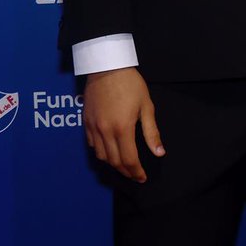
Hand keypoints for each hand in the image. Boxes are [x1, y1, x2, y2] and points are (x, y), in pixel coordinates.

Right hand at [83, 67, 163, 182]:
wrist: (107, 67)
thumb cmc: (131, 84)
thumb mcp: (146, 106)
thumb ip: (152, 132)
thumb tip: (159, 152)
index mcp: (122, 128)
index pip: (129, 160)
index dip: (136, 172)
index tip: (142, 177)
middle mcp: (105, 132)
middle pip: (114, 161)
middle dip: (125, 171)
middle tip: (135, 174)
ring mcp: (93, 128)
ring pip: (101, 156)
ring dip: (113, 164)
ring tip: (124, 165)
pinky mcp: (85, 123)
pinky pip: (91, 145)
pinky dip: (101, 152)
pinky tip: (109, 150)